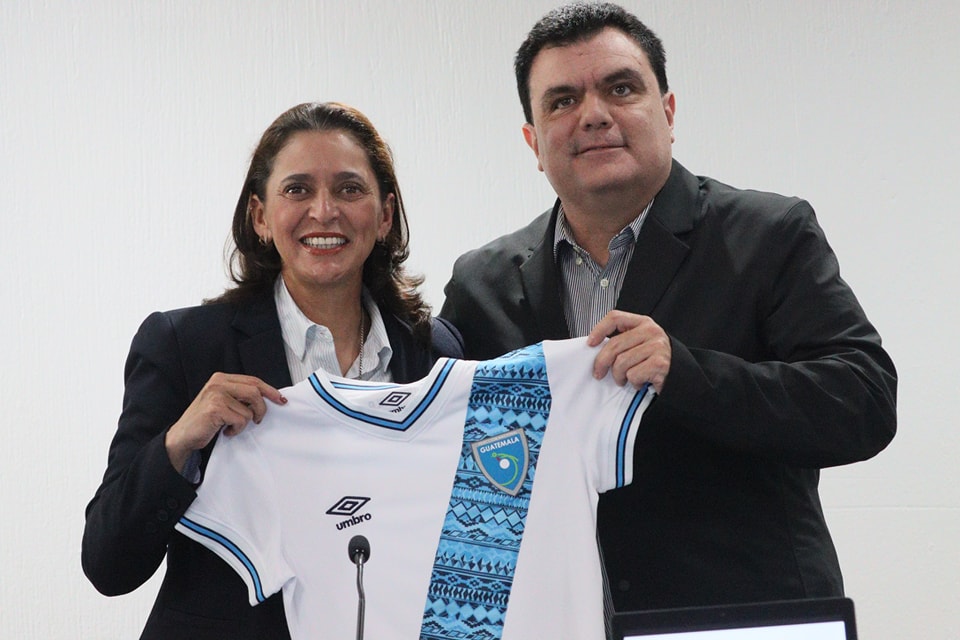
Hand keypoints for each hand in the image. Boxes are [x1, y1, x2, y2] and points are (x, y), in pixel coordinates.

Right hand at [165, 373, 286, 471]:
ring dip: (244, 423)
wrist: (183, 436)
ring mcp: (216, 394)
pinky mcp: (215, 408)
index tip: (281, 399)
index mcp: (221, 378)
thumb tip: (267, 397)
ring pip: (249, 409)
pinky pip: (241, 420)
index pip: (253, 380)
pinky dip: (236, 430)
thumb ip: (239, 395)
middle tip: (257, 420)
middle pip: (255, 392)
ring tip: (232, 426)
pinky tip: (225, 431)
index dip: (270, 390)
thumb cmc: (205, 421)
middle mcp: (218, 383)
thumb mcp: (223, 402)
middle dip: (261, 408)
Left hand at [587, 310, 670, 391]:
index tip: (590, 343)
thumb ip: (623, 341)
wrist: (681, 376)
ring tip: (626, 379)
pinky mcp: (660, 364)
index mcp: (643, 323)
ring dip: (619, 376)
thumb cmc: (656, 360)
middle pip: (614, 344)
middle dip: (602, 362)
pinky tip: (641, 382)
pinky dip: (634, 382)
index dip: (599, 330)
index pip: (615, 317)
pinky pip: (633, 375)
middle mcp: (651, 332)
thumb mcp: (640, 344)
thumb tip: (596, 348)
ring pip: (621, 363)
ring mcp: (657, 347)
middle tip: (599, 373)